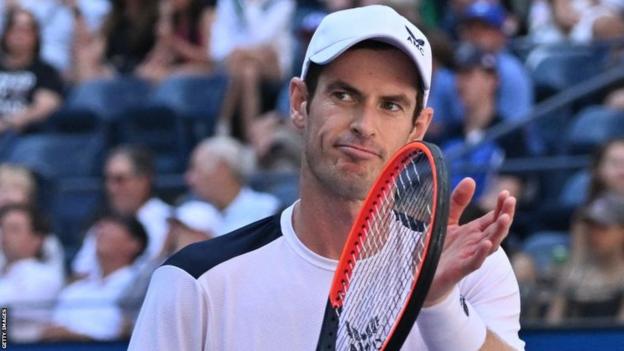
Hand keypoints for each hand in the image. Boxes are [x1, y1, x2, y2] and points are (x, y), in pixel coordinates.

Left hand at [423, 177, 515, 306]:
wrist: (423, 276)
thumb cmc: (438, 249)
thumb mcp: (447, 221)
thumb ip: (458, 202)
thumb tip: (471, 179)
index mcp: (474, 232)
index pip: (493, 217)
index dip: (501, 206)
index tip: (506, 193)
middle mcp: (475, 243)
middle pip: (496, 228)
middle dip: (505, 214)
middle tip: (511, 200)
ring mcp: (470, 256)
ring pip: (491, 244)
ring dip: (499, 232)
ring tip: (505, 218)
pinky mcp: (460, 269)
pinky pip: (474, 262)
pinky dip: (481, 253)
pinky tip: (486, 244)